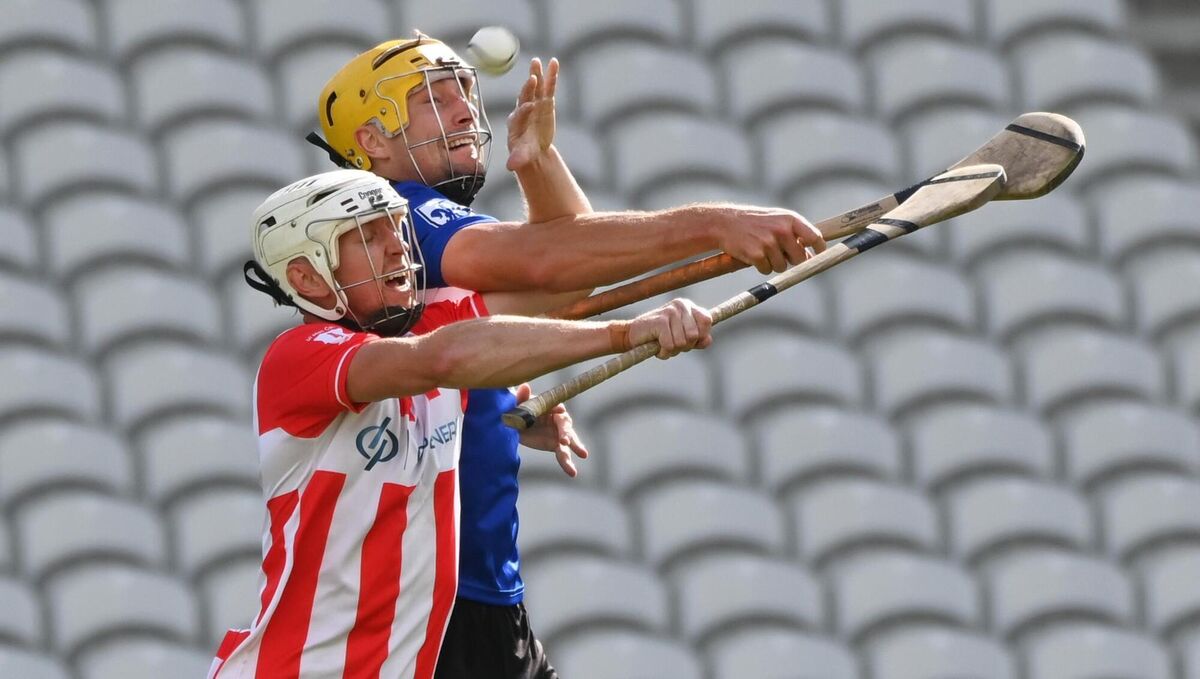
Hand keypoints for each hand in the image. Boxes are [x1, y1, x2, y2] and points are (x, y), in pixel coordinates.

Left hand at [506, 57, 558, 171]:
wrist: (532, 148)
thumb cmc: (524, 152)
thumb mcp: (521, 157)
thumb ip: (517, 159)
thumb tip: (511, 166)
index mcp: (515, 122)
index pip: (519, 114)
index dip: (523, 110)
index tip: (529, 107)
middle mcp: (523, 109)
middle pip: (524, 97)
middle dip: (528, 88)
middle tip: (532, 79)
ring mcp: (535, 104)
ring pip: (535, 88)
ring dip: (536, 74)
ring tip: (537, 61)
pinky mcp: (545, 102)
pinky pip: (548, 87)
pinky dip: (551, 75)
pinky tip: (554, 63)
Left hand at [514, 383, 588, 476]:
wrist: (515, 423)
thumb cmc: (519, 409)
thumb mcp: (519, 404)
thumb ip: (522, 397)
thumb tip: (524, 386)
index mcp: (551, 406)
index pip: (557, 406)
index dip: (558, 409)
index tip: (559, 410)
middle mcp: (559, 419)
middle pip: (566, 425)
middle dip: (566, 432)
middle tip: (566, 440)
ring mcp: (559, 433)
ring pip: (569, 441)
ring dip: (576, 447)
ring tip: (583, 454)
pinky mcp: (555, 445)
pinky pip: (563, 454)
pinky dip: (568, 463)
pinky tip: (573, 472)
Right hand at [628, 298, 713, 359]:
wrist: (633, 335)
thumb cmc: (659, 336)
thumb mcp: (682, 337)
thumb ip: (698, 339)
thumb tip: (708, 340)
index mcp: (688, 306)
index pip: (707, 321)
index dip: (700, 335)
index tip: (688, 339)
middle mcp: (680, 305)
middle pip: (695, 335)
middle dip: (685, 346)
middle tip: (672, 342)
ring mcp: (670, 312)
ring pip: (682, 342)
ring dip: (672, 350)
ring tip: (663, 344)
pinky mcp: (660, 322)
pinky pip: (670, 345)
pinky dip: (663, 352)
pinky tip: (656, 345)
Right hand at [711, 205, 826, 273]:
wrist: (724, 223)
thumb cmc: (754, 222)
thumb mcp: (776, 220)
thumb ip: (794, 233)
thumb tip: (809, 256)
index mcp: (790, 219)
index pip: (814, 237)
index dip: (819, 249)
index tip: (819, 255)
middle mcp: (782, 230)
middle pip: (799, 258)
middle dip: (791, 260)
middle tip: (779, 253)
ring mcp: (769, 242)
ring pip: (781, 266)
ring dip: (773, 263)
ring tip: (761, 250)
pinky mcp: (757, 254)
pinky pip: (766, 270)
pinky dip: (760, 266)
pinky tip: (752, 254)